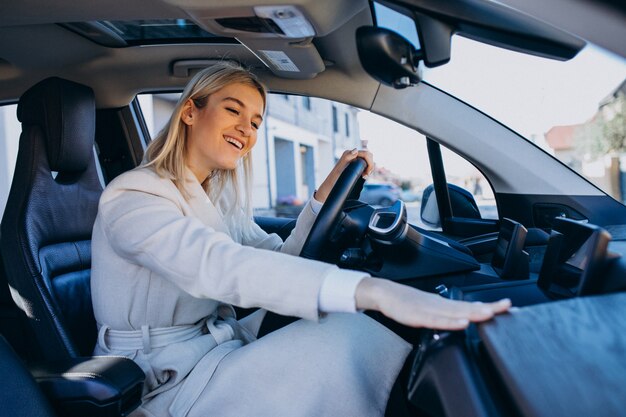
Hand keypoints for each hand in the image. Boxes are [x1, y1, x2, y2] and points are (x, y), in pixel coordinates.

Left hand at [314, 148, 373, 202]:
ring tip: (364, 176)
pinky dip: (367, 170)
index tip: (367, 173)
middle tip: (366, 175)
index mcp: (350, 153)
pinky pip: (365, 164)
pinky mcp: (356, 165)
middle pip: (369, 156)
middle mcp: (352, 155)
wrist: (332, 183)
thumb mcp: (341, 166)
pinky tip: (363, 176)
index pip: (366, 154)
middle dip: (370, 165)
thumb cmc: (336, 176)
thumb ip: (347, 157)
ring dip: (369, 168)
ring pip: (368, 161)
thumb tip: (355, 150)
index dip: (370, 163)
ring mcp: (354, 160)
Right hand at [355, 277, 510, 329]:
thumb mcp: (430, 309)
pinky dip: (451, 321)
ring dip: (473, 312)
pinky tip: (461, 322)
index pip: (472, 306)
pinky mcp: (419, 316)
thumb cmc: (407, 302)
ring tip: (489, 313)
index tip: (507, 307)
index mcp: (445, 304)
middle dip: (488, 307)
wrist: (386, 294)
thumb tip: (463, 318)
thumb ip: (447, 314)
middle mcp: (441, 305)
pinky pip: (438, 320)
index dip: (489, 306)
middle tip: (507, 306)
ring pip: (456, 312)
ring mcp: (431, 309)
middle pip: (468, 307)